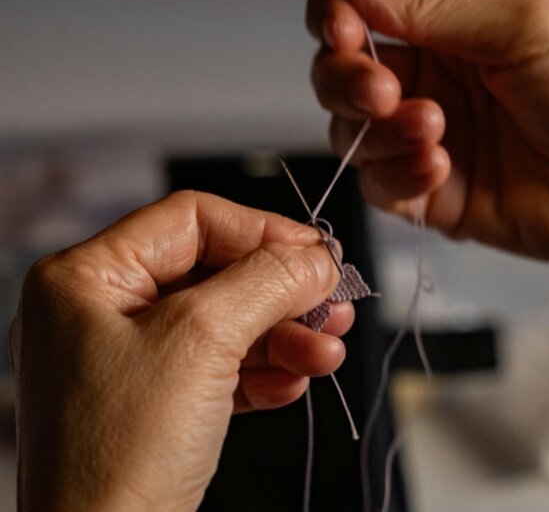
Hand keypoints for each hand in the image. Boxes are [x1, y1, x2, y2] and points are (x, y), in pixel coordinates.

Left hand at [12, 191, 350, 511]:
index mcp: (86, 278)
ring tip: (328, 353)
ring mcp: (131, 362)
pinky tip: (294, 383)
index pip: (191, 219)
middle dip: (284, 293)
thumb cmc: (118, 455)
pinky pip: (223, 369)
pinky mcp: (158, 405)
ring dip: (287, 336)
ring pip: (228, 323)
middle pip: (218, 273)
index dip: (262, 230)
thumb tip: (318, 257)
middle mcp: (103, 313)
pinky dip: (266, 372)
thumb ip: (267, 281)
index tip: (317, 253)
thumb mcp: (201, 341)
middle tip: (335, 304)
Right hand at [307, 0, 548, 339]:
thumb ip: (426, 1)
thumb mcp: (522, 25)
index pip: (361, 9)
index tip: (343, 25)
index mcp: (453, 25)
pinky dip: (397, 175)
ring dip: (376, 130)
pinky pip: (383, 186)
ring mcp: (434, 140)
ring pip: (353, 131)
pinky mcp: (440, 198)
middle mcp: (437, 78)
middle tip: (382, 88)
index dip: (337, 14)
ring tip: (434, 128)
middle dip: (345, 77)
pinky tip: (439, 165)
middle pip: (341, 72)